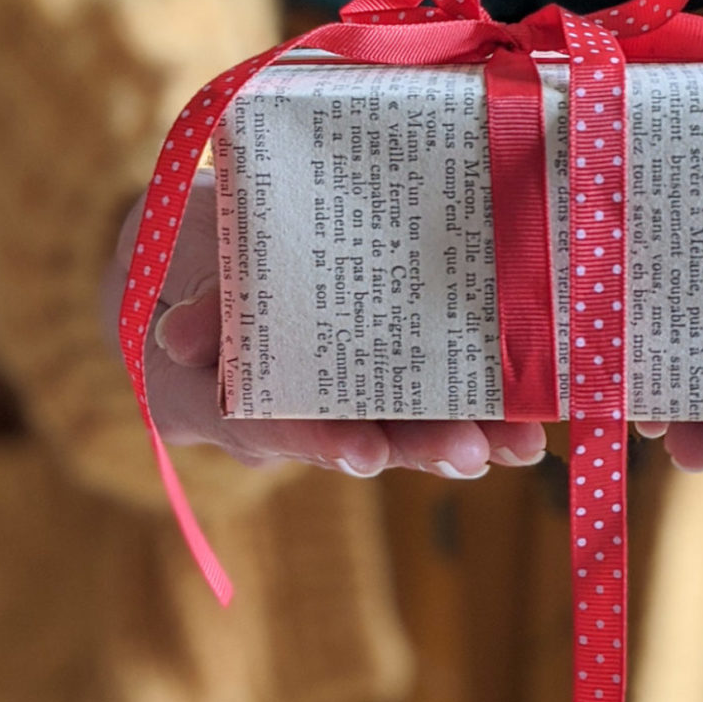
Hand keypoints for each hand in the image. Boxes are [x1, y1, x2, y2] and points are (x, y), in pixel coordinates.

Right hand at [103, 173, 545, 478]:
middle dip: (415, 446)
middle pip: (351, 441)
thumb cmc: (185, 248)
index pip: (265, 426)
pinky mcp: (373, 380)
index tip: (364, 453)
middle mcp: (277, 417)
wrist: (193, 253)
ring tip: (521, 443)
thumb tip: (179, 341)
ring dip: (463, 434)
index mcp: (205, 397)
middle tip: (470, 453)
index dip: (318, 439)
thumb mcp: (175, 252)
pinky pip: (420, 396)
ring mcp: (328, 403)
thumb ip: (191, 294)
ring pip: (397, 428)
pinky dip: (472, 402)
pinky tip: (527, 405)